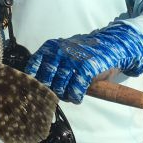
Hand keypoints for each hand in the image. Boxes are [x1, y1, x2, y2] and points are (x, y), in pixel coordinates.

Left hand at [25, 22, 142, 102]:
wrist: (109, 45)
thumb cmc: (83, 52)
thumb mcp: (63, 51)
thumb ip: (50, 63)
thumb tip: (36, 86)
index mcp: (50, 47)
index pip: (33, 68)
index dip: (33, 83)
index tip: (36, 92)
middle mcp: (59, 52)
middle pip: (46, 81)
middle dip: (50, 92)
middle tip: (57, 95)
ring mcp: (72, 60)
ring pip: (60, 88)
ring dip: (64, 96)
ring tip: (68, 96)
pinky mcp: (86, 68)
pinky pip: (75, 90)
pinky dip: (75, 97)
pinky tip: (77, 97)